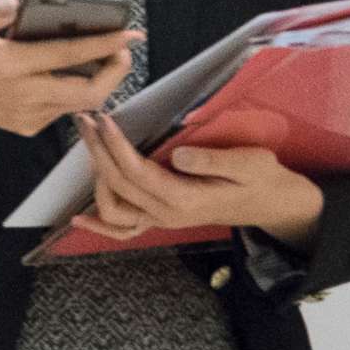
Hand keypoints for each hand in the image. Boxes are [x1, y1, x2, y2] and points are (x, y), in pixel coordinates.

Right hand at [0, 0, 139, 137]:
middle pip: (88, 92)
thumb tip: (13, 4)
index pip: (67, 55)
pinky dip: (77, 93)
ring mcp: (25, 114)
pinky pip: (63, 110)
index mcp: (7, 65)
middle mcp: (21, 94)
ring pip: (80, 104)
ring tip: (106, 59)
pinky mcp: (25, 125)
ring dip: (100, 82)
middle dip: (116, 72)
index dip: (103, 44)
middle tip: (123, 50)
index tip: (130, 34)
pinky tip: (76, 74)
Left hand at [71, 113, 323, 246]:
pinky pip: (124, 230)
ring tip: (91, 142)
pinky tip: (77, 218)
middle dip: (97, 150)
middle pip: (117, 185)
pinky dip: (99, 226)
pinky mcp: (161, 218)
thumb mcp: (249, 164)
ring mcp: (161, 220)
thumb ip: (213, 161)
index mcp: (185, 199)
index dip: (116, 146)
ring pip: (113, 208)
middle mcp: (167, 214)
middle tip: (85, 120)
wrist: (272, 203)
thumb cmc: (262, 179)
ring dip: (95, 176)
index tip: (103, 120)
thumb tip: (177, 155)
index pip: (137, 172)